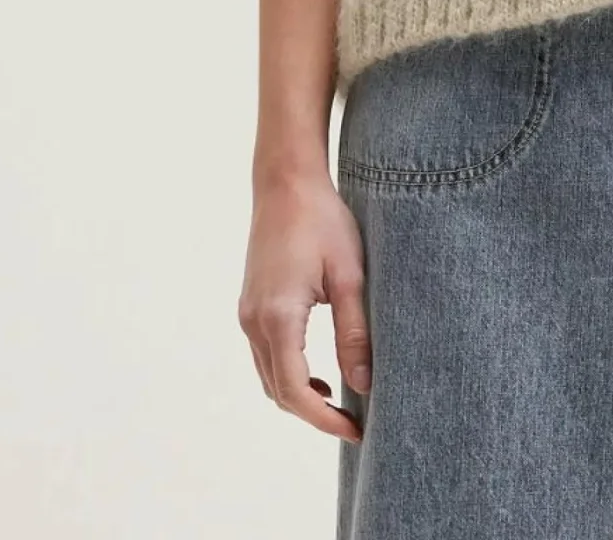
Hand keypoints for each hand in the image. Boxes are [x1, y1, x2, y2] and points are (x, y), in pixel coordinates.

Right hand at [238, 165, 368, 442]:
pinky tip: (321, 376)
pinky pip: (266, 356)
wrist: (286, 182)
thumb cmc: (323, 221)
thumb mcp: (350, 277)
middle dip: (314, 415)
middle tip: (354, 423)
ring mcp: (247, 313)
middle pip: (278, 392)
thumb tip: (364, 384)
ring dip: (301, 398)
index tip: (356, 431)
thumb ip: (355, 333)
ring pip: (269, 377)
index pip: (296, 391)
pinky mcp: (251, 305)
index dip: (324, 420)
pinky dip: (290, 375)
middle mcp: (253, 321)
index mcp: (278, 317)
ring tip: (342, 404)